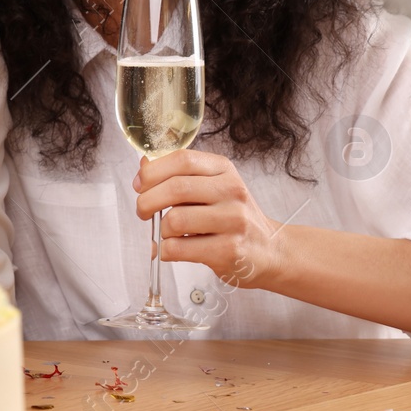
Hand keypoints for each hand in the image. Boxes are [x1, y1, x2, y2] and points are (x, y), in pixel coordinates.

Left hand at [134, 149, 285, 287]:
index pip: (182, 159)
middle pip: (176, 188)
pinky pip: (179, 248)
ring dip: (161, 230)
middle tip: (143, 211)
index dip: (153, 171)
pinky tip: (174, 249)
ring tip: (168, 233)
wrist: (271, 251)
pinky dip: (166, 250)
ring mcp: (233, 221)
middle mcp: (232, 191)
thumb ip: (179, 176)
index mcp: (224, 170)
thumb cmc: (233, 217)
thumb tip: (144, 166)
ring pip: (175, 220)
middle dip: (147, 201)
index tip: (139, 184)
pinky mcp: (229, 250)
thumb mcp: (212, 188)